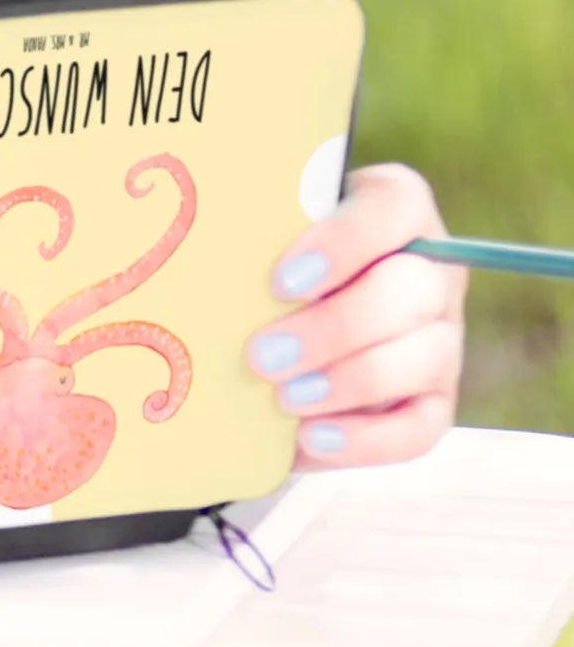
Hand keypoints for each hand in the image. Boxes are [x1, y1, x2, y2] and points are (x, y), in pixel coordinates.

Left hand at [244, 161, 467, 469]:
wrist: (280, 307)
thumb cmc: (268, 250)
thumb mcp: (267, 225)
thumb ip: (257, 225)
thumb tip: (204, 249)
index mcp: (396, 207)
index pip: (393, 207)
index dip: (343, 244)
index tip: (280, 282)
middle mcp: (432, 270)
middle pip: (411, 292)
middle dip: (334, 329)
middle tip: (262, 356)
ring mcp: (441, 338)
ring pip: (420, 360)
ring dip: (347, 383)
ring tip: (282, 399)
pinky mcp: (435, 400)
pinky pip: (420, 428)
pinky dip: (366, 439)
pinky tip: (310, 439)